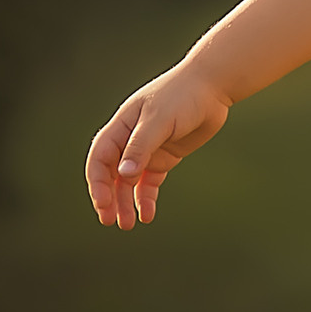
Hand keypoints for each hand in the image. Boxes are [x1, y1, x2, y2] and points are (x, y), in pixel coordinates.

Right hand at [85, 62, 231, 227]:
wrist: (212, 87)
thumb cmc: (183, 96)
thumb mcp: (159, 120)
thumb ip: (141, 146)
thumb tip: (124, 175)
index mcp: (121, 127)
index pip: (100, 159)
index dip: (98, 182)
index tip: (103, 203)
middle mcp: (130, 140)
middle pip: (111, 174)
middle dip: (109, 198)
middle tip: (110, 221)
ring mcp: (148, 149)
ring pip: (129, 182)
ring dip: (126, 202)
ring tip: (129, 224)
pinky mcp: (165, 156)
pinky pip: (150, 182)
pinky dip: (146, 198)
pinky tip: (147, 214)